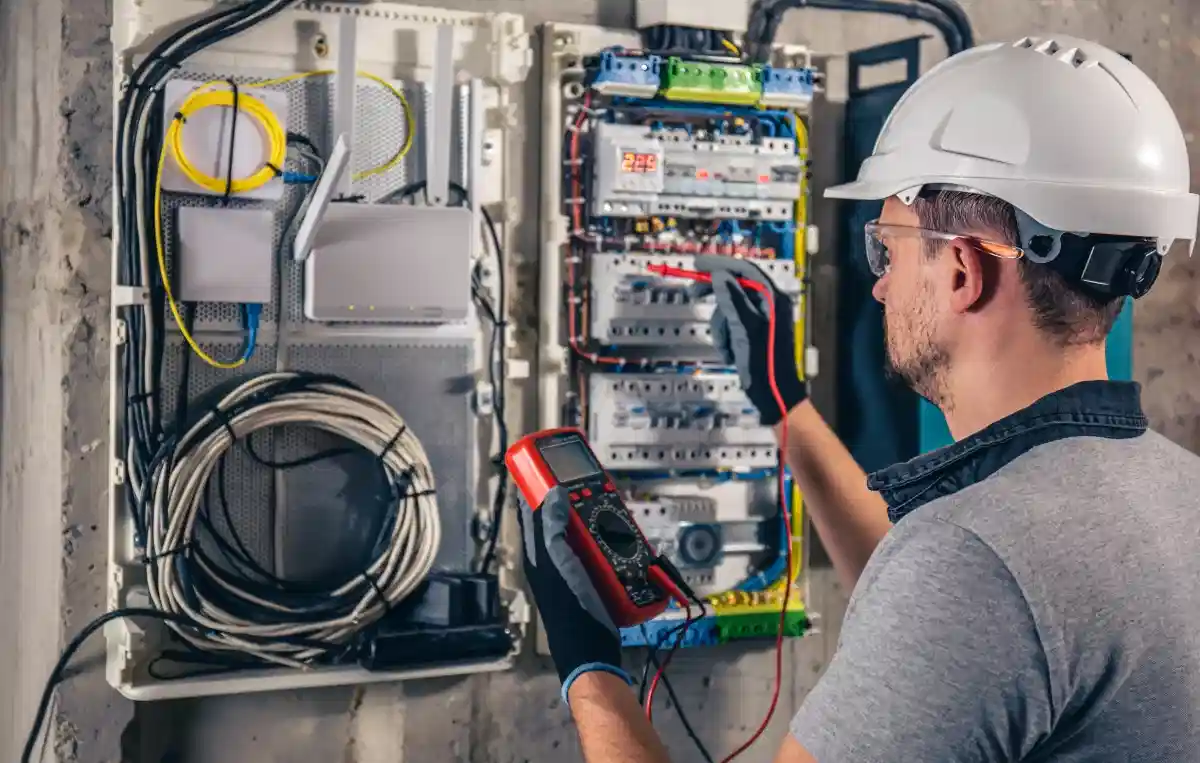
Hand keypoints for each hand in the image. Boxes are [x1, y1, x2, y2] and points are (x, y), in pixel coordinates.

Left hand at [517, 487, 631, 698]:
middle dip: (578, 502)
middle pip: (563, 519)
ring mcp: (573, 568)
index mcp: (537, 552)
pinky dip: (613, 542)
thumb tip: (554, 492)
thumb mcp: (558, 561)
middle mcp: (552, 558)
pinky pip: (602, 552)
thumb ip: (551, 527)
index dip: (538, 486)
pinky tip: (626, 539)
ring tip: (614, 512)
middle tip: (596, 488)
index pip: (532, 510)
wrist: (592, 648)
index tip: (552, 465)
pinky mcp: (594, 578)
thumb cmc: (570, 605)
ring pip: (586, 533)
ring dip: (600, 521)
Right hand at [693, 254, 806, 425]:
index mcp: (772, 299)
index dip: (720, 264)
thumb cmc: (765, 363)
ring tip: (727, 346)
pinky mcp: (752, 333)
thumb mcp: (745, 328)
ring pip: (728, 309)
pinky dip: (726, 338)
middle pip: (735, 287)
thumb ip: (732, 299)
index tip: (698, 264)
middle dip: (715, 295)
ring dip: (721, 327)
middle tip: (694, 292)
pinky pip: (731, 326)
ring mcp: (760, 320)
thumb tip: (720, 276)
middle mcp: (768, 305)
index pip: (745, 271)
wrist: (773, 394)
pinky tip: (731, 353)